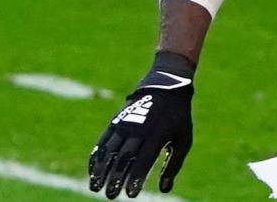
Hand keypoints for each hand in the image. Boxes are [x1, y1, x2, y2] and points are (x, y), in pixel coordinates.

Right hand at [89, 52, 195, 197]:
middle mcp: (139, 129)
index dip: (135, 177)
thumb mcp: (184, 139)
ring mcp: (125, 124)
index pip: (144, 160)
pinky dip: (96, 156)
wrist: (166, 86)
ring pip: (109, 150)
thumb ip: (174, 164)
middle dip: (116, 178)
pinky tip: (92, 171)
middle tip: (111, 196)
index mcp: (157, 134)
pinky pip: (103, 141)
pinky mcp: (116, 121)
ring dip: (101, 170)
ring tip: (95, 187)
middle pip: (124, 157)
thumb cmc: (177, 117)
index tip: (130, 194)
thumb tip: (164, 189)